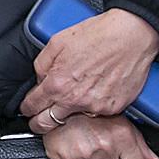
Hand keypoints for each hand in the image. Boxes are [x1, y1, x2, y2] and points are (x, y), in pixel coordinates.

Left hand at [20, 7, 158, 121]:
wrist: (131, 36)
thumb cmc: (99, 34)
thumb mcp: (57, 41)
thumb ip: (42, 64)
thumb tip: (39, 78)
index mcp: (57, 83)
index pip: (32, 106)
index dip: (26, 109)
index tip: (27, 110)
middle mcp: (75, 99)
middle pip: (48, 123)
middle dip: (40, 123)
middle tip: (39, 120)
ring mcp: (95, 106)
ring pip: (74, 119)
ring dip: (70, 113)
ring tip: (75, 97)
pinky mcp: (113, 108)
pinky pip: (96, 113)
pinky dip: (92, 107)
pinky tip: (95, 91)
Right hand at [40, 114, 158, 158]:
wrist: (57, 98)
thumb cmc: (87, 105)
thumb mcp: (119, 118)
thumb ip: (139, 143)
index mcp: (122, 136)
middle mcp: (105, 146)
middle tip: (94, 147)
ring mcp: (84, 153)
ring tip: (81, 144)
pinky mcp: (64, 157)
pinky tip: (69, 146)